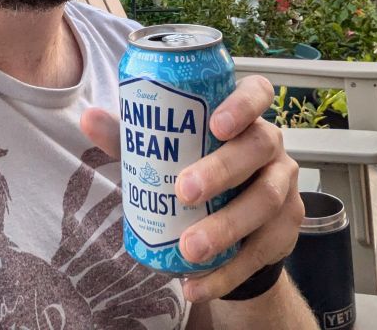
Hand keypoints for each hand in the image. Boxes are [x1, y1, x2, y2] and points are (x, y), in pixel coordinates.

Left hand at [81, 75, 302, 303]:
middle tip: (184, 192)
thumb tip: (89, 118)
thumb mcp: (167, 152)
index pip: (257, 92)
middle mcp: (270, 145)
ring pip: (265, 200)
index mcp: (243, 116)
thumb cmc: (195, 171)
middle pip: (259, 146)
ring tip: (190, 250)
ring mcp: (284, 186)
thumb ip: (134, 136)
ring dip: (226, 227)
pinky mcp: (287, 229)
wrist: (232, 229)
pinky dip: (227, 272)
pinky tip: (196, 284)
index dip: (242, 104)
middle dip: (222, 169)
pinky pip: (262, 250)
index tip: (215, 124)